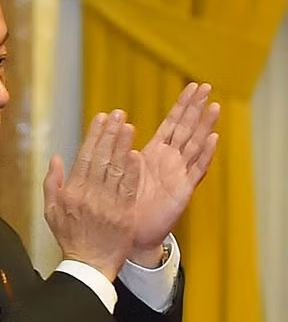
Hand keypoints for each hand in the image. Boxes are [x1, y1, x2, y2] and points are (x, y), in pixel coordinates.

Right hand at [44, 110, 141, 280]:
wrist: (89, 265)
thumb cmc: (71, 238)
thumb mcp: (51, 211)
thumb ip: (52, 183)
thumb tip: (56, 158)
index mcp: (71, 193)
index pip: (84, 157)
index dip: (94, 136)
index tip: (101, 118)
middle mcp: (89, 196)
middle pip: (101, 159)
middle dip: (110, 134)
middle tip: (118, 114)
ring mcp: (107, 205)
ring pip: (116, 170)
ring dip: (123, 147)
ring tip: (128, 126)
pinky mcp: (123, 214)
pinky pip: (128, 189)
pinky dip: (132, 171)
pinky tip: (136, 154)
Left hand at [128, 81, 218, 263]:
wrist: (127, 235)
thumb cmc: (119, 206)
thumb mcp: (114, 173)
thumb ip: (112, 151)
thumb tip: (108, 122)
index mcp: (153, 155)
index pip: (171, 124)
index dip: (181, 106)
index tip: (191, 86)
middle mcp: (169, 162)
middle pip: (186, 129)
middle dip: (195, 108)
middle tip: (206, 86)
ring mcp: (178, 175)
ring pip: (195, 145)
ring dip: (204, 126)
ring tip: (214, 106)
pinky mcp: (182, 190)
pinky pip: (196, 170)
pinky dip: (205, 155)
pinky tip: (212, 139)